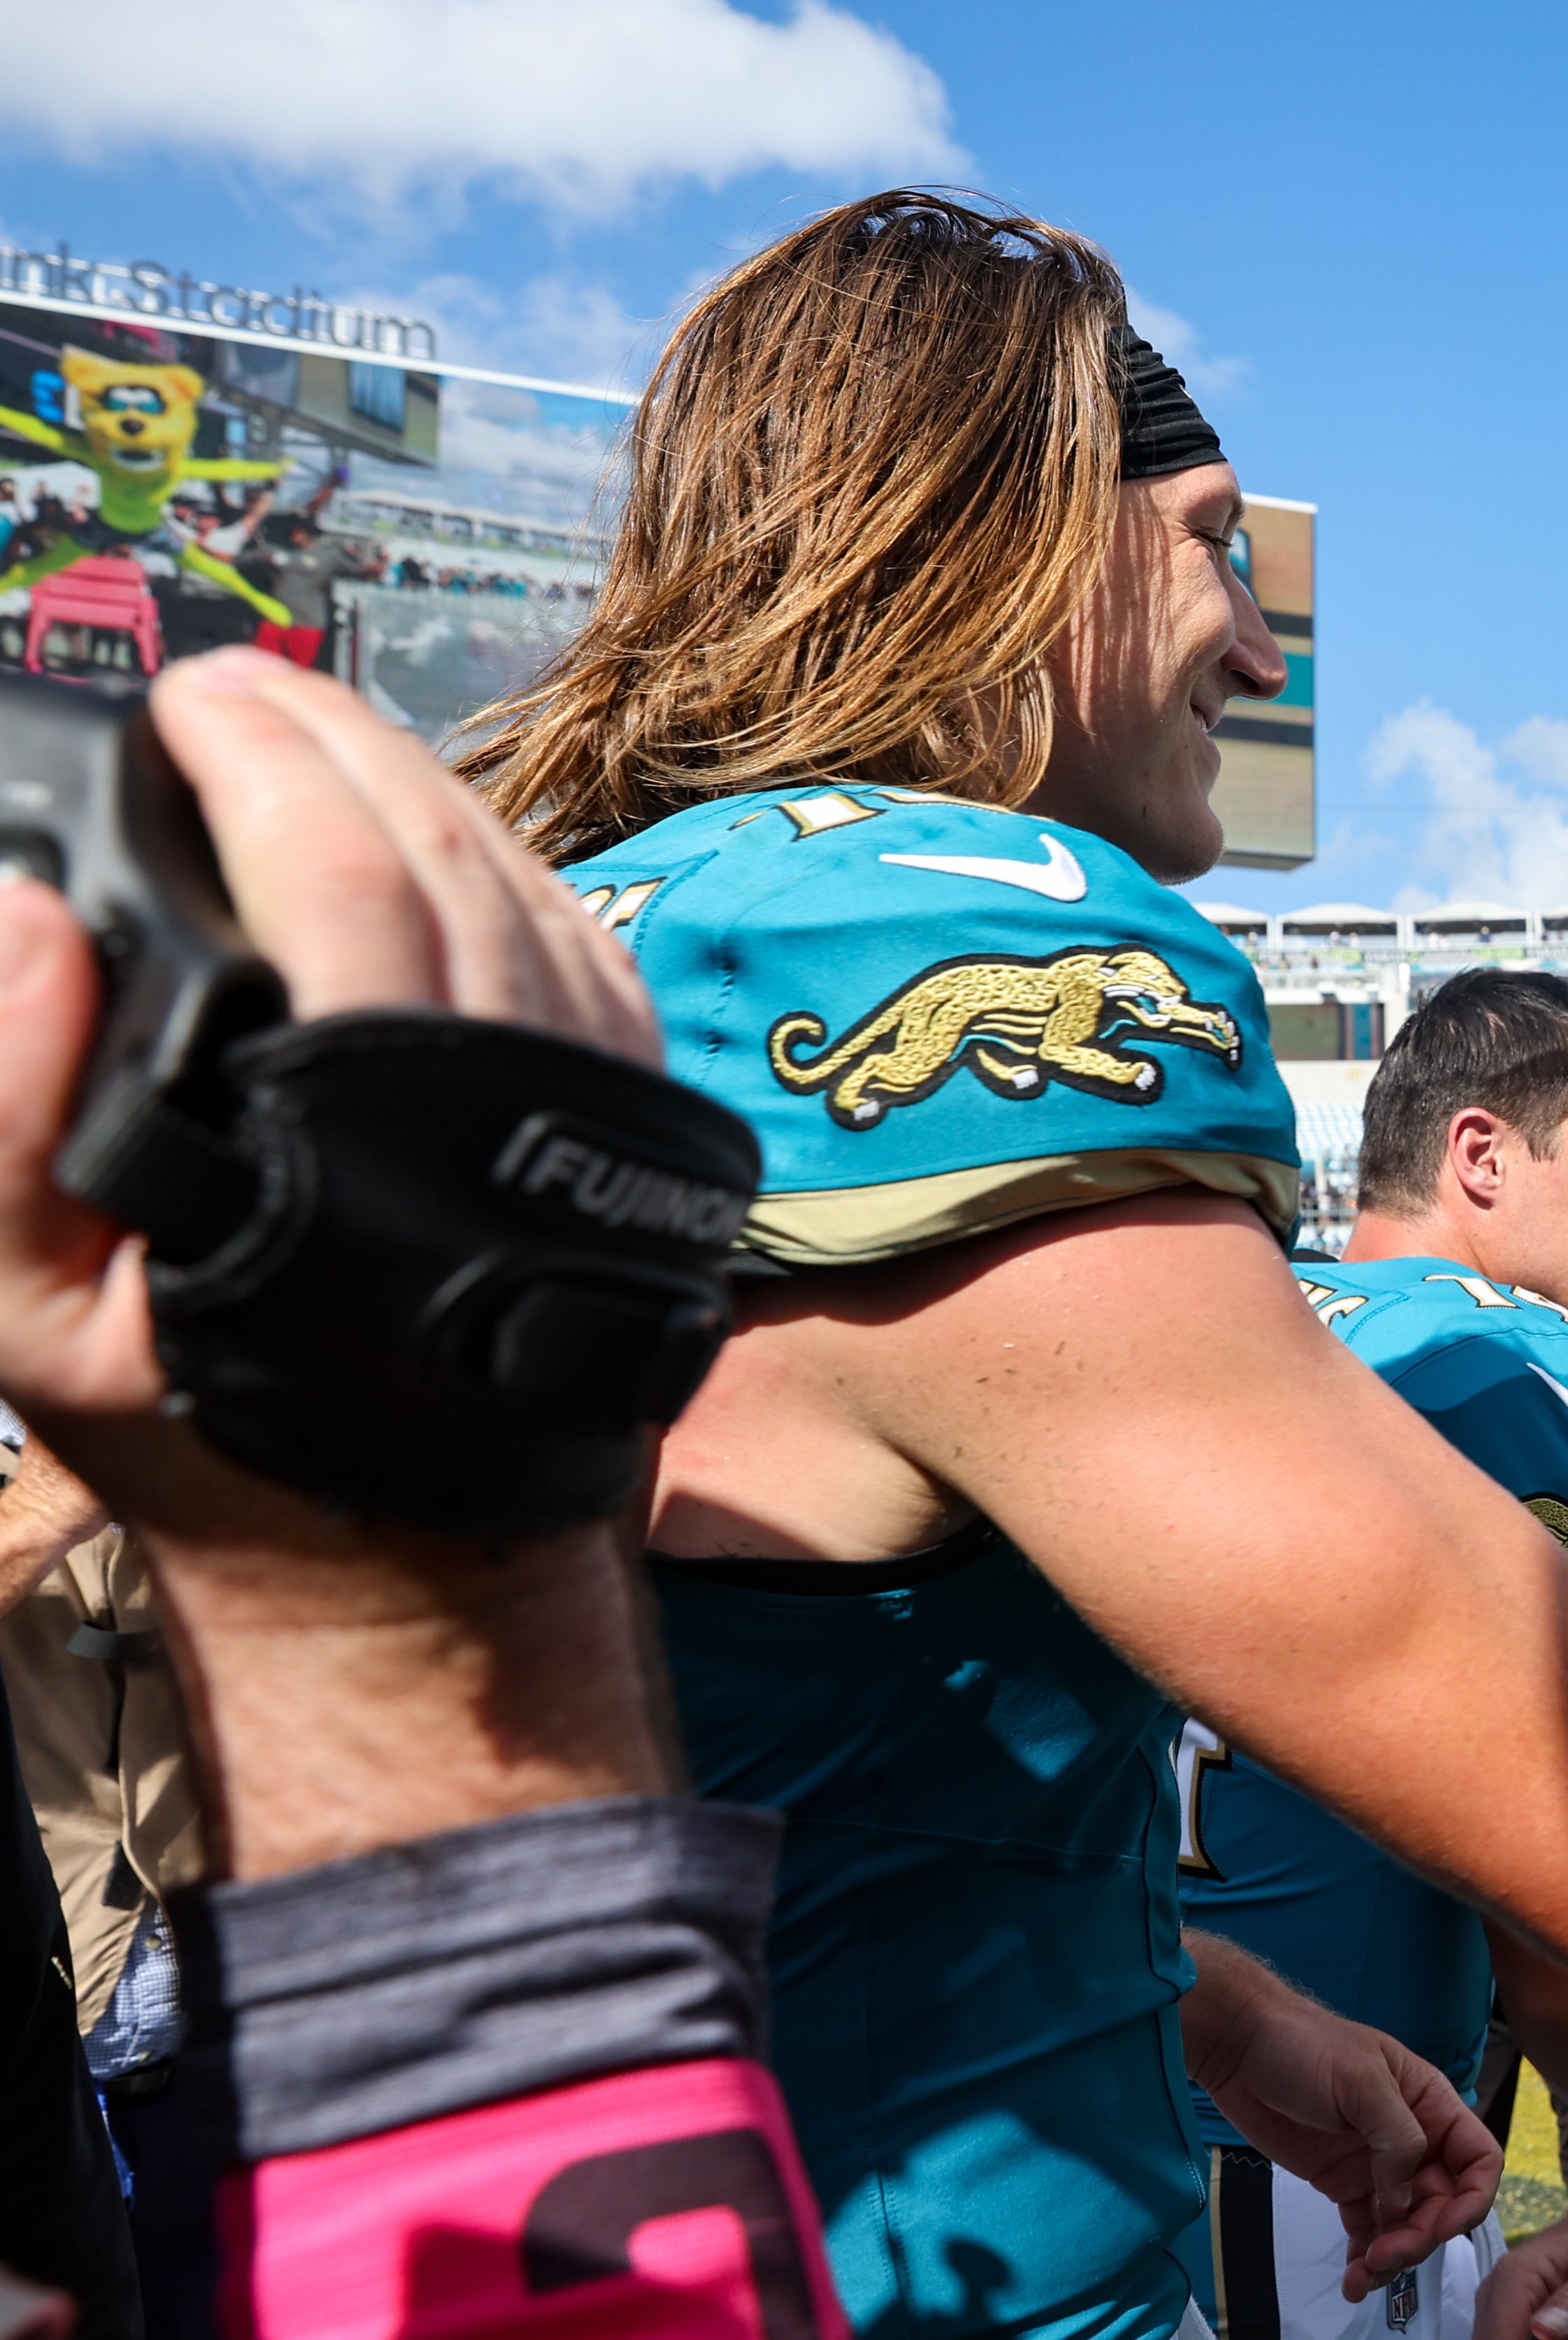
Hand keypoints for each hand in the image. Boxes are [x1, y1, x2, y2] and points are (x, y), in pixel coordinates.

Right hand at [0, 652, 676, 1875]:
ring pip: (518, 880)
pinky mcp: (637, 1120)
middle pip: (437, 847)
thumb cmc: (217, 1427)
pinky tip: (426, 824)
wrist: (407, 1552)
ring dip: (415, 782)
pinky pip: (576, 942)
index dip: (260, 765)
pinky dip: (498, 860)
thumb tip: (22, 920)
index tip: (184, 702)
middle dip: (329, 739)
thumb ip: (3, 1118)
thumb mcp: (42, 1314)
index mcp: (366, 1127)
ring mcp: (591, 1102)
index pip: (340, 878)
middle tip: (231, 690)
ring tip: (308, 730)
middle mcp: (505, 1096)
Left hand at [1187, 1951, 1499, 2296]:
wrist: (1242, 2050)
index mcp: (1431, 2105)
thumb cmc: (1307, 2047)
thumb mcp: (1361, 2082)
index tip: (1443, 2228)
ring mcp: (1378, 2166)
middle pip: (1441, 2202)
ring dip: (1392, 2256)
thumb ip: (1397, 2137)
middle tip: (1383, 2257)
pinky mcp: (1344, 2184)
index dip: (1472, 2198)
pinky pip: (1367, 2228)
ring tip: (1361, 2278)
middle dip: (1420, 2236)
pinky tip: (1352, 2282)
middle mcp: (1414, 2139)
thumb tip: (1406, 2199)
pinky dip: (1364, 2257)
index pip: (1477, 2159)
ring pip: (1406, 2223)